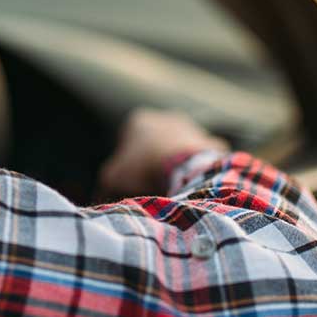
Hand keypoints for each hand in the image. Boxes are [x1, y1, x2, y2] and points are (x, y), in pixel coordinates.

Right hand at [97, 108, 228, 197]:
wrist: (184, 169)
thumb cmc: (142, 170)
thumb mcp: (110, 179)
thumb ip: (105, 184)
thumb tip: (103, 198)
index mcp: (140, 120)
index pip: (127, 141)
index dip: (124, 165)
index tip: (126, 185)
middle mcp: (167, 118)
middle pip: (155, 145)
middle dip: (151, 164)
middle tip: (148, 189)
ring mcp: (193, 130)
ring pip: (179, 152)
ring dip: (175, 169)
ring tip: (171, 193)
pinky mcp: (213, 146)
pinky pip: (201, 163)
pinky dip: (196, 174)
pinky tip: (191, 191)